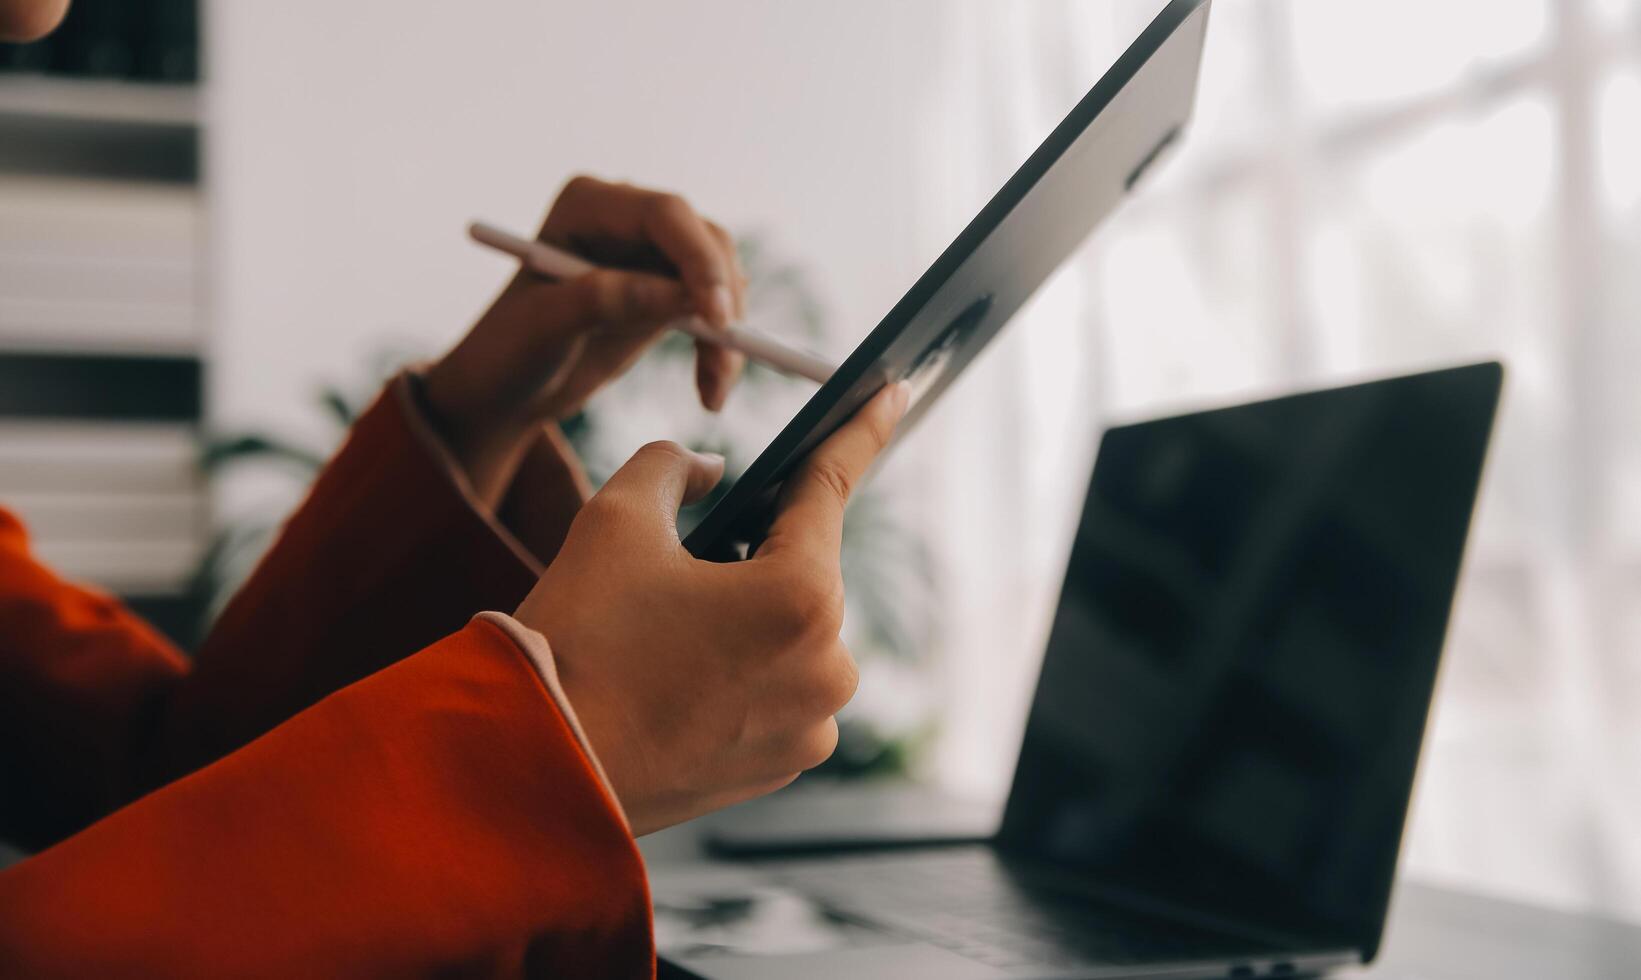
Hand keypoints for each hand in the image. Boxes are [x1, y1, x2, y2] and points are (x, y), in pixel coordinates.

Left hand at [422, 175, 747, 501]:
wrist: (506, 388)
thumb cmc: (509, 350)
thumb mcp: (546, 326)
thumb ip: (604, 300)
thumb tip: (679, 296)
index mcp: (587, 205)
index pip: (665, 215)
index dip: (699, 261)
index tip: (715, 320)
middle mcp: (626, 217)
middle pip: (705, 241)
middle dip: (722, 302)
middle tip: (725, 361)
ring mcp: (650, 252)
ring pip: (721, 278)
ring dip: (726, 336)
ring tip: (712, 394)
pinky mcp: (668, 289)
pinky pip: (716, 311)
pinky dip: (720, 350)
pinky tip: (709, 391)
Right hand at [514, 382, 910, 835]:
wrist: (538, 767)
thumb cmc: (576, 639)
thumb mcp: (615, 520)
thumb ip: (673, 468)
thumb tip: (711, 472)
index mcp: (800, 596)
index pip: (830, 488)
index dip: (859, 429)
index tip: (893, 390)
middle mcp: (827, 666)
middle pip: (804, 572)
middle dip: (752, 555)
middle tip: (679, 566)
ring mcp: (811, 725)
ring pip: (792, 636)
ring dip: (748, 618)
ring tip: (667, 634)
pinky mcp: (784, 766)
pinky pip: (779, 693)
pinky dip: (741, 674)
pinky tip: (677, 678)